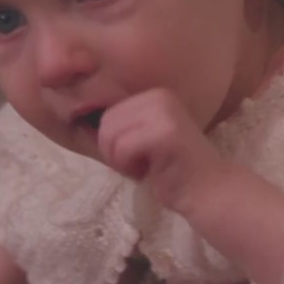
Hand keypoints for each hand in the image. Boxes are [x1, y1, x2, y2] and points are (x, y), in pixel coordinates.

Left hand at [97, 89, 221, 211]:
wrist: (207, 189)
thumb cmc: (169, 168)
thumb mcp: (141, 137)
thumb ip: (119, 126)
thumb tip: (77, 121)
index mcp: (154, 94)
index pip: (108, 115)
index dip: (115, 143)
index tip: (141, 154)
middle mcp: (159, 96)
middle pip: (106, 124)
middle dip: (115, 152)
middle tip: (142, 163)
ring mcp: (164, 112)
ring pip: (110, 136)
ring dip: (123, 161)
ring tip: (148, 166)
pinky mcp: (165, 132)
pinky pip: (123, 149)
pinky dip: (131, 168)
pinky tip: (153, 171)